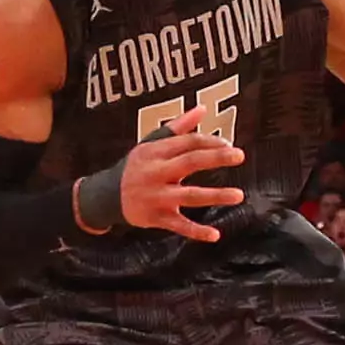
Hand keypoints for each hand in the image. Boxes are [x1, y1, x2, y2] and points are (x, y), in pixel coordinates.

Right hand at [108, 108, 246, 239]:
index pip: (188, 142)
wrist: (105, 196)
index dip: (210, 142)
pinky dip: (196, 231)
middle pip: (189, 163)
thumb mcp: (151, 143)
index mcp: (156, 152)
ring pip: (189, 196)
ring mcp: (157, 197)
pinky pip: (179, 225)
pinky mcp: (157, 217)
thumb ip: (178, 127)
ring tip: (238, 195)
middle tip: (239, 155)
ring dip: (215, 196)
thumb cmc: (135, 167)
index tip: (229, 145)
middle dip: (215, 158)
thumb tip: (202, 109)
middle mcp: (156, 173)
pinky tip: (215, 235)